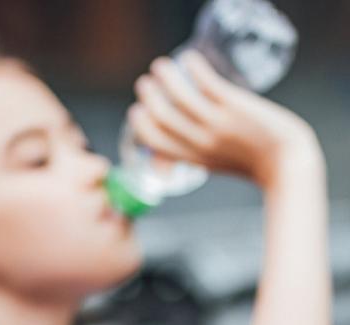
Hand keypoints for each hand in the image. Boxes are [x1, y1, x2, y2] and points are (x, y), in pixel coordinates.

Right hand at [129, 50, 320, 188]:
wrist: (287, 161)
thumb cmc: (254, 162)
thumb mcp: (216, 164)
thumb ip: (194, 155)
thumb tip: (174, 154)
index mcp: (192, 157)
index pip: (154, 140)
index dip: (140, 124)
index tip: (138, 110)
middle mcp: (200, 140)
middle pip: (161, 115)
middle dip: (148, 96)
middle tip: (145, 83)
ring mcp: (217, 122)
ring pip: (180, 95)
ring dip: (165, 77)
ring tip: (160, 65)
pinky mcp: (235, 106)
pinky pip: (206, 83)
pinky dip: (194, 67)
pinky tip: (189, 58)